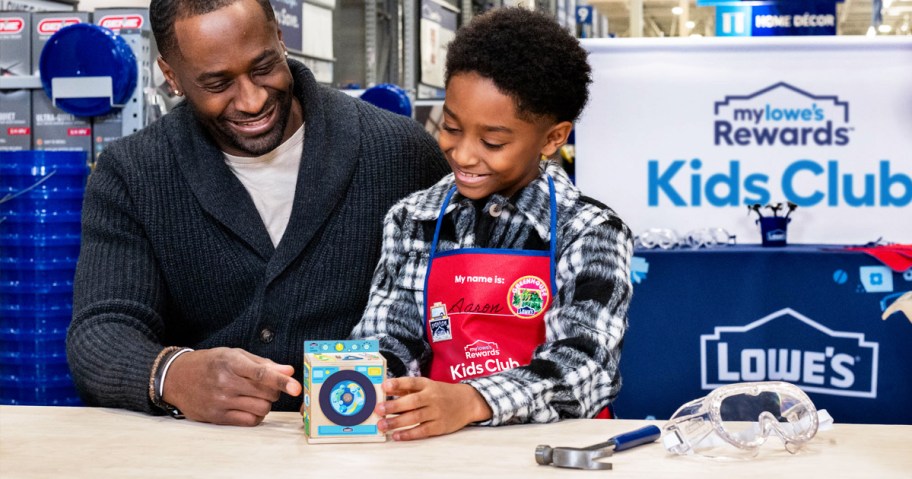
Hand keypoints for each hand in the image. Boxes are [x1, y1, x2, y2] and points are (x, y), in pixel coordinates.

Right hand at [162, 347, 301, 425]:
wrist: (176, 378)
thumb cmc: (210, 363)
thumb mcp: (234, 355)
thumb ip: (263, 363)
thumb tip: (289, 371)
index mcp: (231, 362)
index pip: (261, 373)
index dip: (281, 381)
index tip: (296, 387)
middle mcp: (225, 383)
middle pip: (266, 393)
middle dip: (273, 390)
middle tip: (265, 386)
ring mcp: (220, 401)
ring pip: (261, 409)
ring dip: (265, 403)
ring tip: (254, 395)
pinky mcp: (217, 417)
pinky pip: (249, 421)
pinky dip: (256, 415)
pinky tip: (248, 406)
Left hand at [374, 377, 491, 440]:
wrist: (468, 402)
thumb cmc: (441, 393)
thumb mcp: (427, 386)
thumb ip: (407, 388)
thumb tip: (386, 389)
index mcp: (428, 385)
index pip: (412, 382)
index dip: (398, 384)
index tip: (385, 386)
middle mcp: (432, 397)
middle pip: (412, 401)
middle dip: (394, 406)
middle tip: (378, 409)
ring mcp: (437, 412)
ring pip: (415, 417)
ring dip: (397, 422)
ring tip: (382, 425)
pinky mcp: (440, 426)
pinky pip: (422, 431)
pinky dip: (409, 434)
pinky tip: (396, 435)